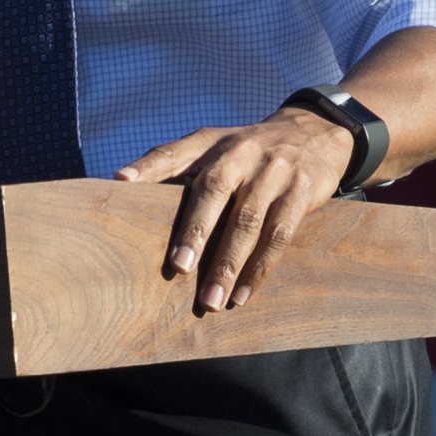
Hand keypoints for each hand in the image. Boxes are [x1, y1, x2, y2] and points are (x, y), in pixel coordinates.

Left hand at [115, 103, 356, 312]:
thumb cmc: (247, 151)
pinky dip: (260, 268)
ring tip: (212, 302)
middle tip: (179, 268)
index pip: (174, 150)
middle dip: (197, 229)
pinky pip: (280, 234)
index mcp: (211, 143)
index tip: (123, 183)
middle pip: (216, 189)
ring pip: (250, 220)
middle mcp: (241, 152)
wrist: (315, 133)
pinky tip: (242, 295)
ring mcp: (275, 170)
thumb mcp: (213, 146)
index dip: (149, 165)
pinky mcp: (303, 191)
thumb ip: (172, 163)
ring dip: (229, 264)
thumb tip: (120, 183)